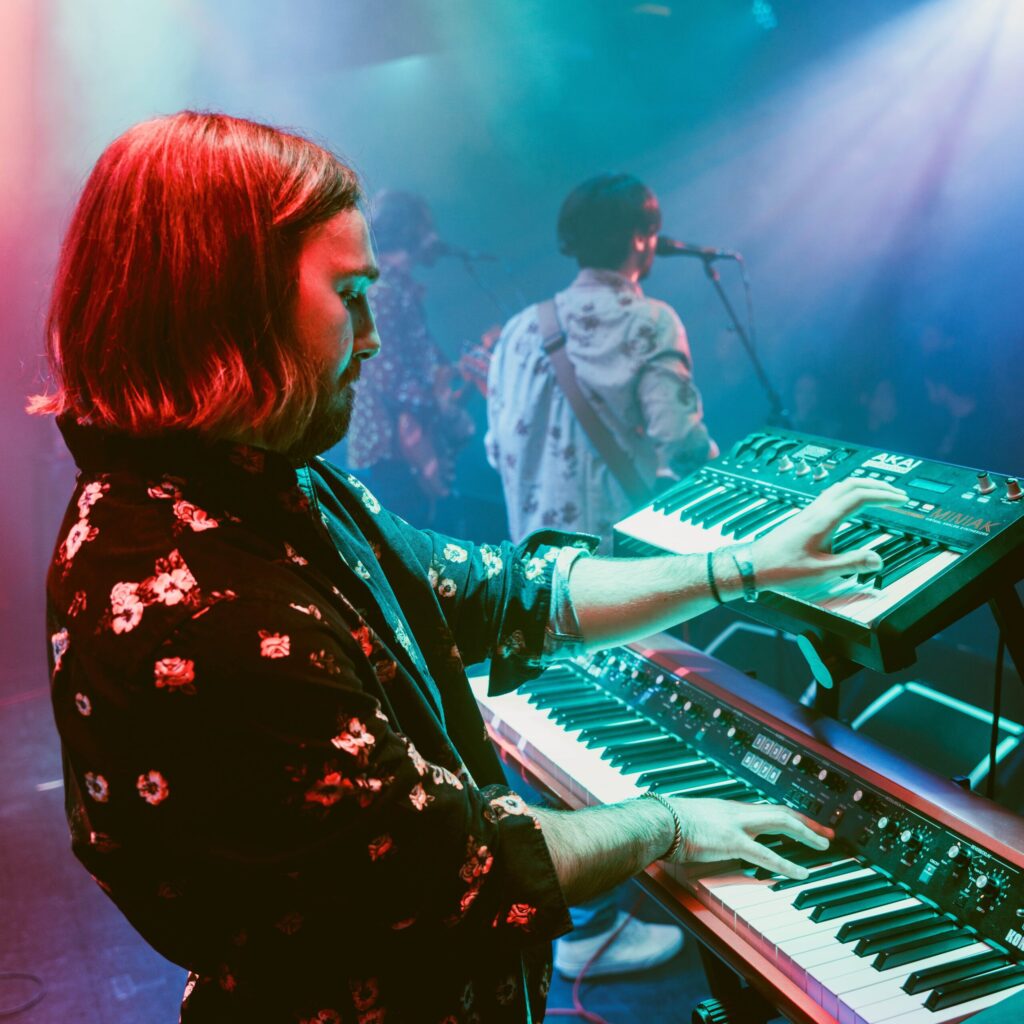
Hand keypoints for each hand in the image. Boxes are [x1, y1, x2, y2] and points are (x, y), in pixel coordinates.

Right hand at [669, 797, 832, 878]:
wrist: (659, 820)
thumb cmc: (669, 821)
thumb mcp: (696, 818)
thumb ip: (709, 824)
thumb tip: (711, 832)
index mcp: (729, 808)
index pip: (767, 808)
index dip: (789, 815)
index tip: (805, 821)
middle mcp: (738, 812)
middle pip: (780, 812)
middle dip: (806, 822)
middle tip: (826, 831)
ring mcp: (737, 825)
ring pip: (781, 823)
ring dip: (805, 834)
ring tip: (823, 845)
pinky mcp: (733, 842)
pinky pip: (767, 855)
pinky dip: (787, 864)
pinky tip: (802, 872)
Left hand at [750, 477, 906, 594]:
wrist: (753, 565)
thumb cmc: (781, 568)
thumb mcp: (820, 572)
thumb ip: (851, 564)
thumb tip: (878, 559)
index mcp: (823, 520)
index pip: (859, 497)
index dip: (884, 495)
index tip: (902, 499)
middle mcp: (816, 511)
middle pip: (850, 484)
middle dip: (877, 485)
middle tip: (897, 493)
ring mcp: (808, 511)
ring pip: (839, 487)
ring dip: (862, 486)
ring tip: (880, 494)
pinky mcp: (804, 517)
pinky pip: (830, 495)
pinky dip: (849, 493)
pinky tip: (852, 504)